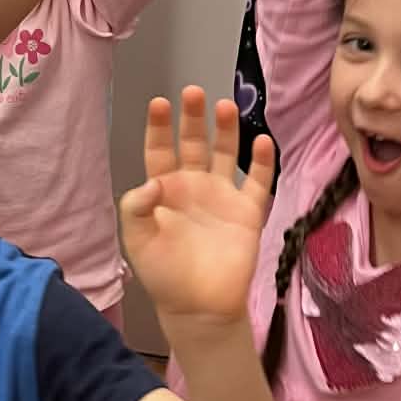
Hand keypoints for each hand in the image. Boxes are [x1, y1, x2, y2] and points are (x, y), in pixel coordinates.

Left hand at [120, 91, 275, 326]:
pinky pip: (257, 181)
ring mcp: (222, 196)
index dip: (159, 127)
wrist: (200, 307)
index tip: (160, 103)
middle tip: (194, 92)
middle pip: (192, 143)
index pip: (159, 150)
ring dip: (226, 130)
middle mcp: (193, 186)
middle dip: (193, 118)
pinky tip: (262, 140)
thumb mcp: (138, 240)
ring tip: (225, 106)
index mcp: (163, 190)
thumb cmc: (164, 274)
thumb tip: (154, 182)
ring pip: (225, 154)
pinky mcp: (248, 211)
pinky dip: (262, 161)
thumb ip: (137, 208)